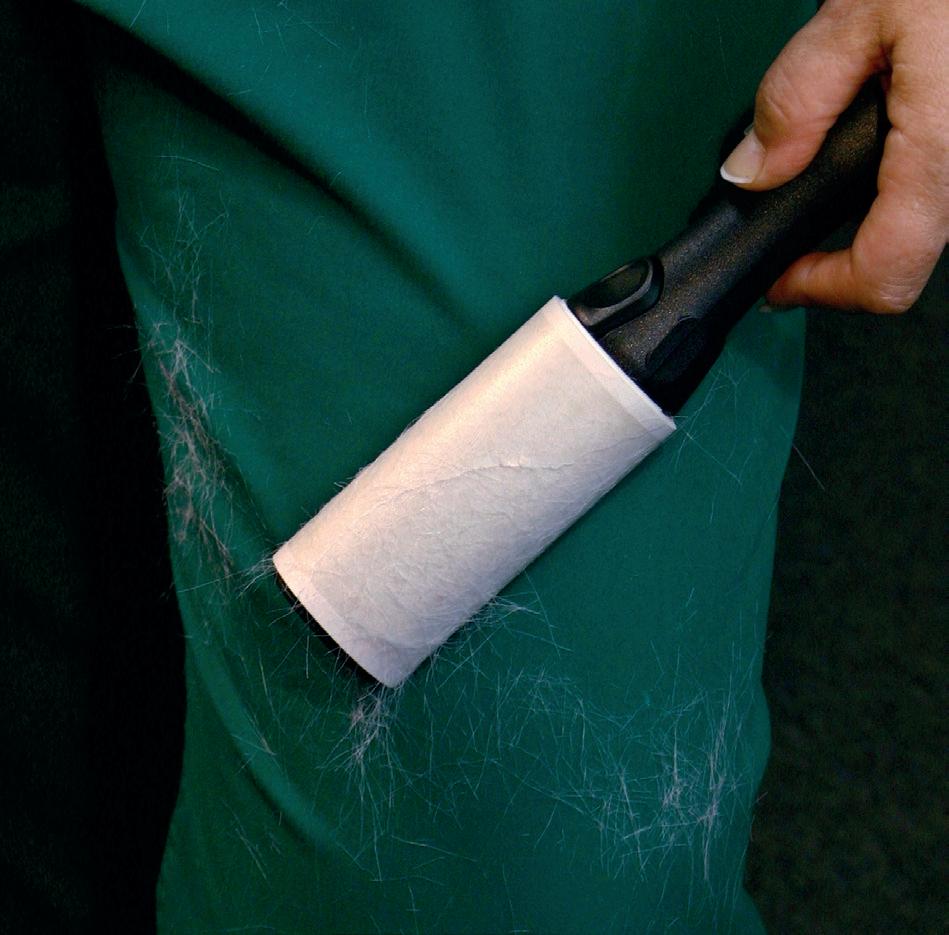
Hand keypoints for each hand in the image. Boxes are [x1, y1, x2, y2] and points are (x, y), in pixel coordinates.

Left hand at [720, 0, 947, 312]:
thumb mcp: (869, 7)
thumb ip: (800, 95)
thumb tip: (752, 169)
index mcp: (946, 151)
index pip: (883, 275)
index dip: (821, 290)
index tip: (782, 278)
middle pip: (902, 252)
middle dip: (840, 243)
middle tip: (797, 208)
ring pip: (925, 218)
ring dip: (874, 205)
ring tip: (840, 146)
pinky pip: (942, 181)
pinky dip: (904, 171)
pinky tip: (889, 121)